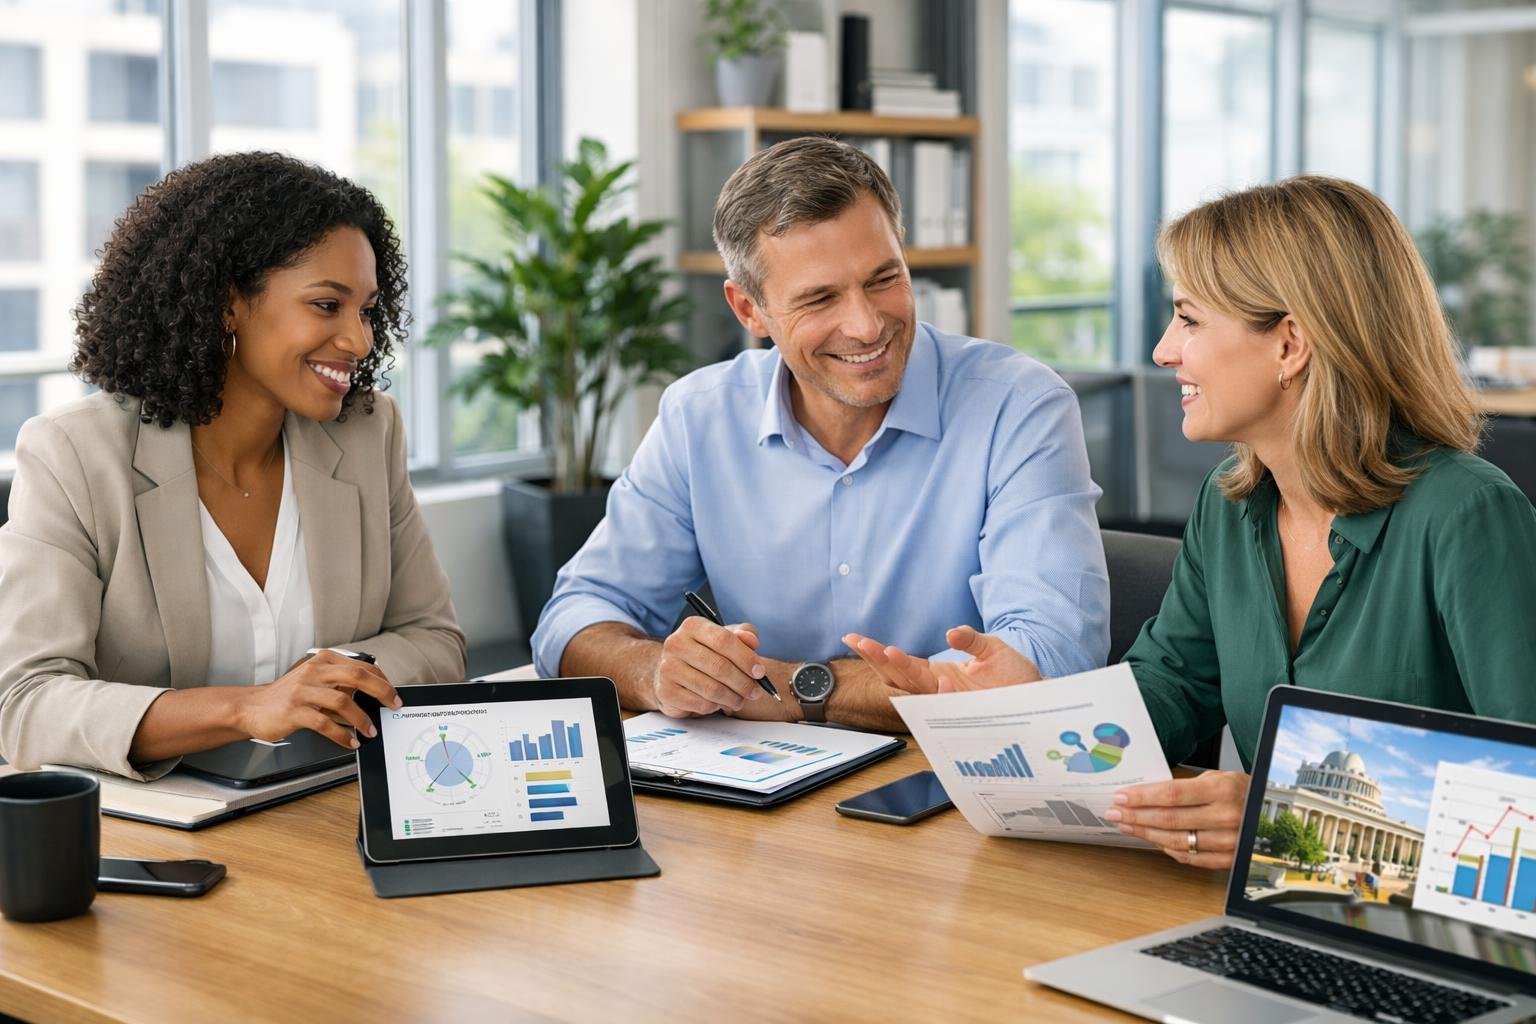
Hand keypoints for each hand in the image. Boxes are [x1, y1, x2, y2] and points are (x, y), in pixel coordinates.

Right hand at [235, 649, 401, 748]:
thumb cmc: (287, 695)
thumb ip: (340, 681)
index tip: (394, 695)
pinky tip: (350, 742)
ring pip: (343, 701)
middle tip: (393, 706)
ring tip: (371, 731)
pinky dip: (341, 734)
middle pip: (357, 676)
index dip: (382, 681)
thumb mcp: (315, 680)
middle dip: (381, 691)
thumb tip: (373, 690)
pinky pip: (324, 723)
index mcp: (324, 660)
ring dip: (362, 719)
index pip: (362, 667)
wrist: (251, 707)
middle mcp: (314, 671)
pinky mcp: (294, 711)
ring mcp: (303, 691)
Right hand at [652, 617, 765, 716]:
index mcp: (693, 626)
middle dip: (743, 683)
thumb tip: (752, 640)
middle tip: (755, 692)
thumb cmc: (705, 653)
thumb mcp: (725, 638)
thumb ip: (742, 635)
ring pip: (711, 689)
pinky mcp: (666, 691)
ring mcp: (668, 668)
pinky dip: (716, 706)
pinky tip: (719, 703)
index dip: (746, 658)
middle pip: (719, 667)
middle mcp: (676, 644)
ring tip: (740, 700)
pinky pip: (700, 704)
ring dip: (732, 698)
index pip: (723, 640)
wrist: (672, 672)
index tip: (760, 672)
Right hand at [842, 626, 1041, 693]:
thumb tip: (950, 633)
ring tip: (887, 651)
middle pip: (900, 677)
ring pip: (918, 691)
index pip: (902, 664)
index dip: (878, 653)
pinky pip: (949, 707)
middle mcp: (939, 691)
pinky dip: (943, 695)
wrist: (1039, 698)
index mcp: (939, 675)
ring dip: (903, 672)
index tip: (854, 638)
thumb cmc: (1014, 677)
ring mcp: (951, 703)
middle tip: (857, 641)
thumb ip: (970, 639)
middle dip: (878, 659)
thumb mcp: (992, 648)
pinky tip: (940, 680)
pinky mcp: (968, 713)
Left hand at [1104, 772, 1250, 869]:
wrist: (1272, 813)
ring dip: (1146, 833)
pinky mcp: (1229, 859)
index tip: (1121, 797)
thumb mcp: (1218, 777)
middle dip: (1136, 816)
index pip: (1171, 795)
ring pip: (1176, 840)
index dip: (1142, 797)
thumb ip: (1186, 786)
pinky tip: (1155, 842)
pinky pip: (1192, 858)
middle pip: (1169, 819)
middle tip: (1115, 813)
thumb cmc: (1241, 792)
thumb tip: (1146, 793)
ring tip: (1127, 826)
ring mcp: (1228, 841)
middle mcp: (1226, 816)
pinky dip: (1170, 850)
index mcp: (1222, 790)